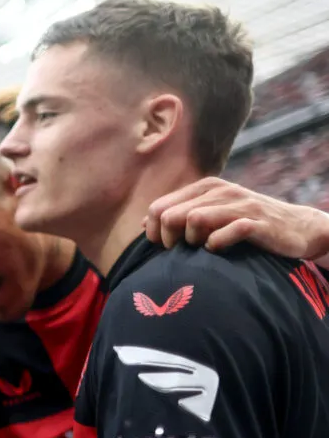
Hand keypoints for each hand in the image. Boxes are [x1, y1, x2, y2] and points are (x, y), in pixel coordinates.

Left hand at [145, 177, 328, 261]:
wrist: (296, 227)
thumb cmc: (244, 223)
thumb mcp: (211, 213)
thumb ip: (178, 214)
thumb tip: (141, 224)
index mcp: (204, 187)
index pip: (158, 207)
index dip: (152, 231)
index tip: (161, 247)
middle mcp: (220, 191)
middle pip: (170, 214)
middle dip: (167, 238)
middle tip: (178, 250)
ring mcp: (239, 205)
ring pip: (194, 219)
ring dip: (191, 240)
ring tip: (201, 247)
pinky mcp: (256, 222)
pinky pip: (224, 233)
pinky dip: (215, 245)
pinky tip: (218, 249)